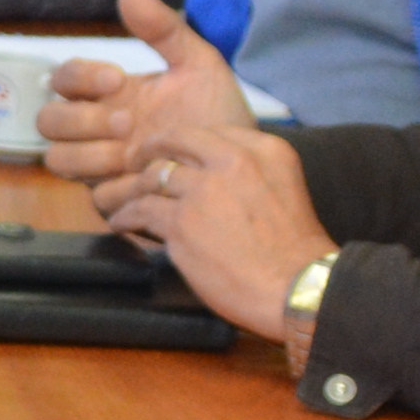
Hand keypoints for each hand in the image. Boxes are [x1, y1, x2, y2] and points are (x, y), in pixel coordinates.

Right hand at [34, 0, 256, 188]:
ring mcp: (101, 167)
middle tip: (125, 122)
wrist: (242, 167)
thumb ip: (164, 30)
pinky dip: (112, 187)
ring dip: (87, 155)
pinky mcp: (116, 201)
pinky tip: (144, 179)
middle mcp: (96, 130)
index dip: (79, 77)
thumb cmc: (218, 115)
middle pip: (48, 122)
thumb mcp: (199, 65)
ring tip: (128, 153)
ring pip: (56, 159)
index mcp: (110, 95)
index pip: (64, 79)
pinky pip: (91, 197)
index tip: (116, 80)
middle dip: (80, 120)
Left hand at [115, 122, 336, 340]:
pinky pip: (140, 210)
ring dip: (134, 188)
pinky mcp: (181, 222)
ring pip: (153, 176)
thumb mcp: (283, 189)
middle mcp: (233, 160)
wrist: (298, 287)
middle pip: (176, 141)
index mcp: (264, 150)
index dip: (184, 142)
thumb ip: (250, 174)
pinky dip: (125, 216)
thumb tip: (209, 174)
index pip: (210, 132)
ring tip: (126, 198)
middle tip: (136, 161)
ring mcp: (204, 190)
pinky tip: (121, 223)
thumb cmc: (293, 250)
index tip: (173, 153)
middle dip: (151, 150)